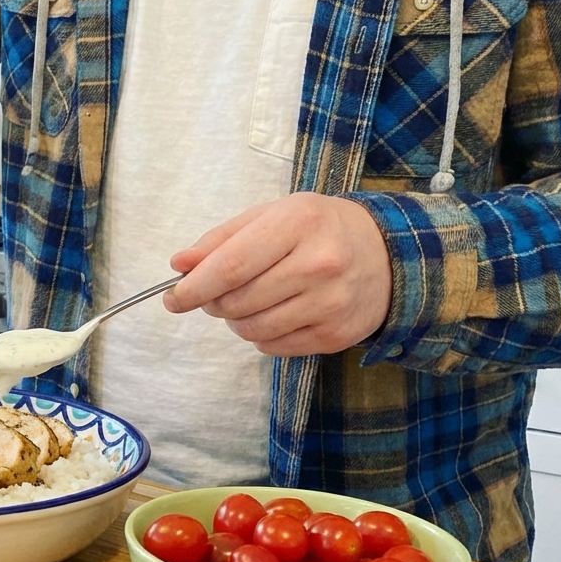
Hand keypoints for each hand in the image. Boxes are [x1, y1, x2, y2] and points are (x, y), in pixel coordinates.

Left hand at [161, 192, 392, 356]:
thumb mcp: (271, 215)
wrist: (388, 253)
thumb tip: (179, 264)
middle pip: (237, 301)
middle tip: (215, 293)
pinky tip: (274, 313)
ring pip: (252, 329)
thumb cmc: (316, 228)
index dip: (194, 287)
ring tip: (246, 301)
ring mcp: (331, 304)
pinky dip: (260, 335)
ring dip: (235, 320)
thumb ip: (221, 239)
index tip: (173, 298)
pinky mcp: (336, 335)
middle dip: (212, 302)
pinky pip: (273, 346)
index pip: (231, 266)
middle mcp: (318, 265)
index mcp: (297, 224)